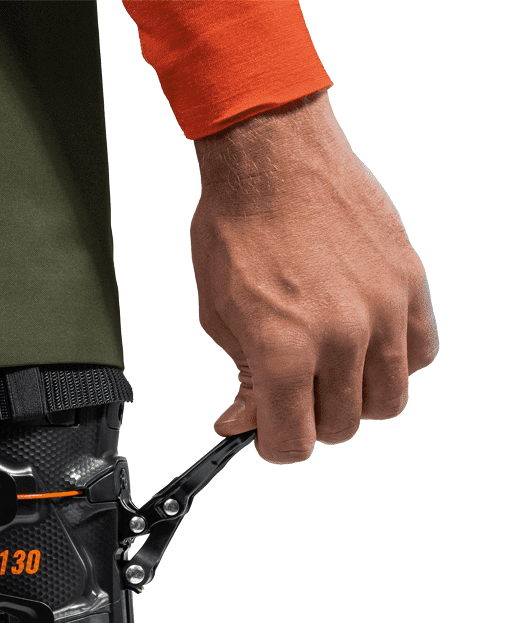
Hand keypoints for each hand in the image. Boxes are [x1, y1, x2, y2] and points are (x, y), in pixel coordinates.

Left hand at [190, 90, 437, 463]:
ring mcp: (383, 311)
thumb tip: (242, 422)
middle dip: (310, 420)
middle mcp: (341, 337)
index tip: (268, 434)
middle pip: (340, 427)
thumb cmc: (238, 229)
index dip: (274, 445)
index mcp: (284, 350)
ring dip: (354, 398)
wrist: (273, 161)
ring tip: (327, 370)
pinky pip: (420, 355)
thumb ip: (242, 379)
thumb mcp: (219, 316)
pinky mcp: (410, 284)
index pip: (292, 442)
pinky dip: (394, 362)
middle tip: (291, 393)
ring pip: (387, 401)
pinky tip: (362, 343)